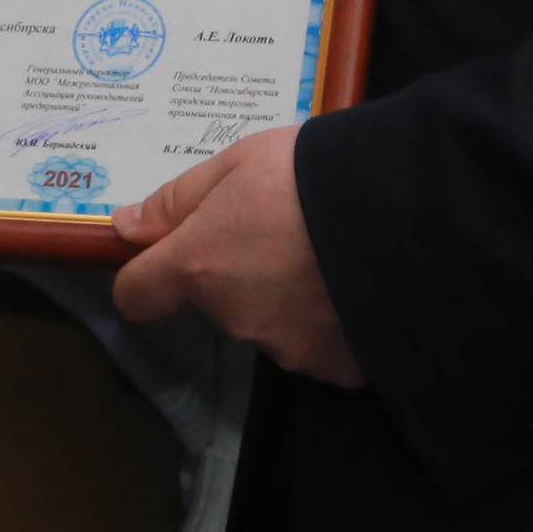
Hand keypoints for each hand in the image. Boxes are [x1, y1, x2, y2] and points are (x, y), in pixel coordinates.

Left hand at [112, 126, 359, 384]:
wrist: (407, 209)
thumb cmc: (311, 174)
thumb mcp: (237, 163)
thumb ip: (178, 200)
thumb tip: (125, 227)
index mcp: (199, 266)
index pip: (138, 295)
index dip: (147, 277)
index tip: (170, 257)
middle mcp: (236, 318)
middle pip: (217, 302)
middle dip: (240, 273)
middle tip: (286, 230)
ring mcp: (289, 349)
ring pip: (272, 324)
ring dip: (288, 298)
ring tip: (331, 254)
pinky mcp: (339, 368)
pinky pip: (322, 346)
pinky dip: (332, 323)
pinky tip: (357, 286)